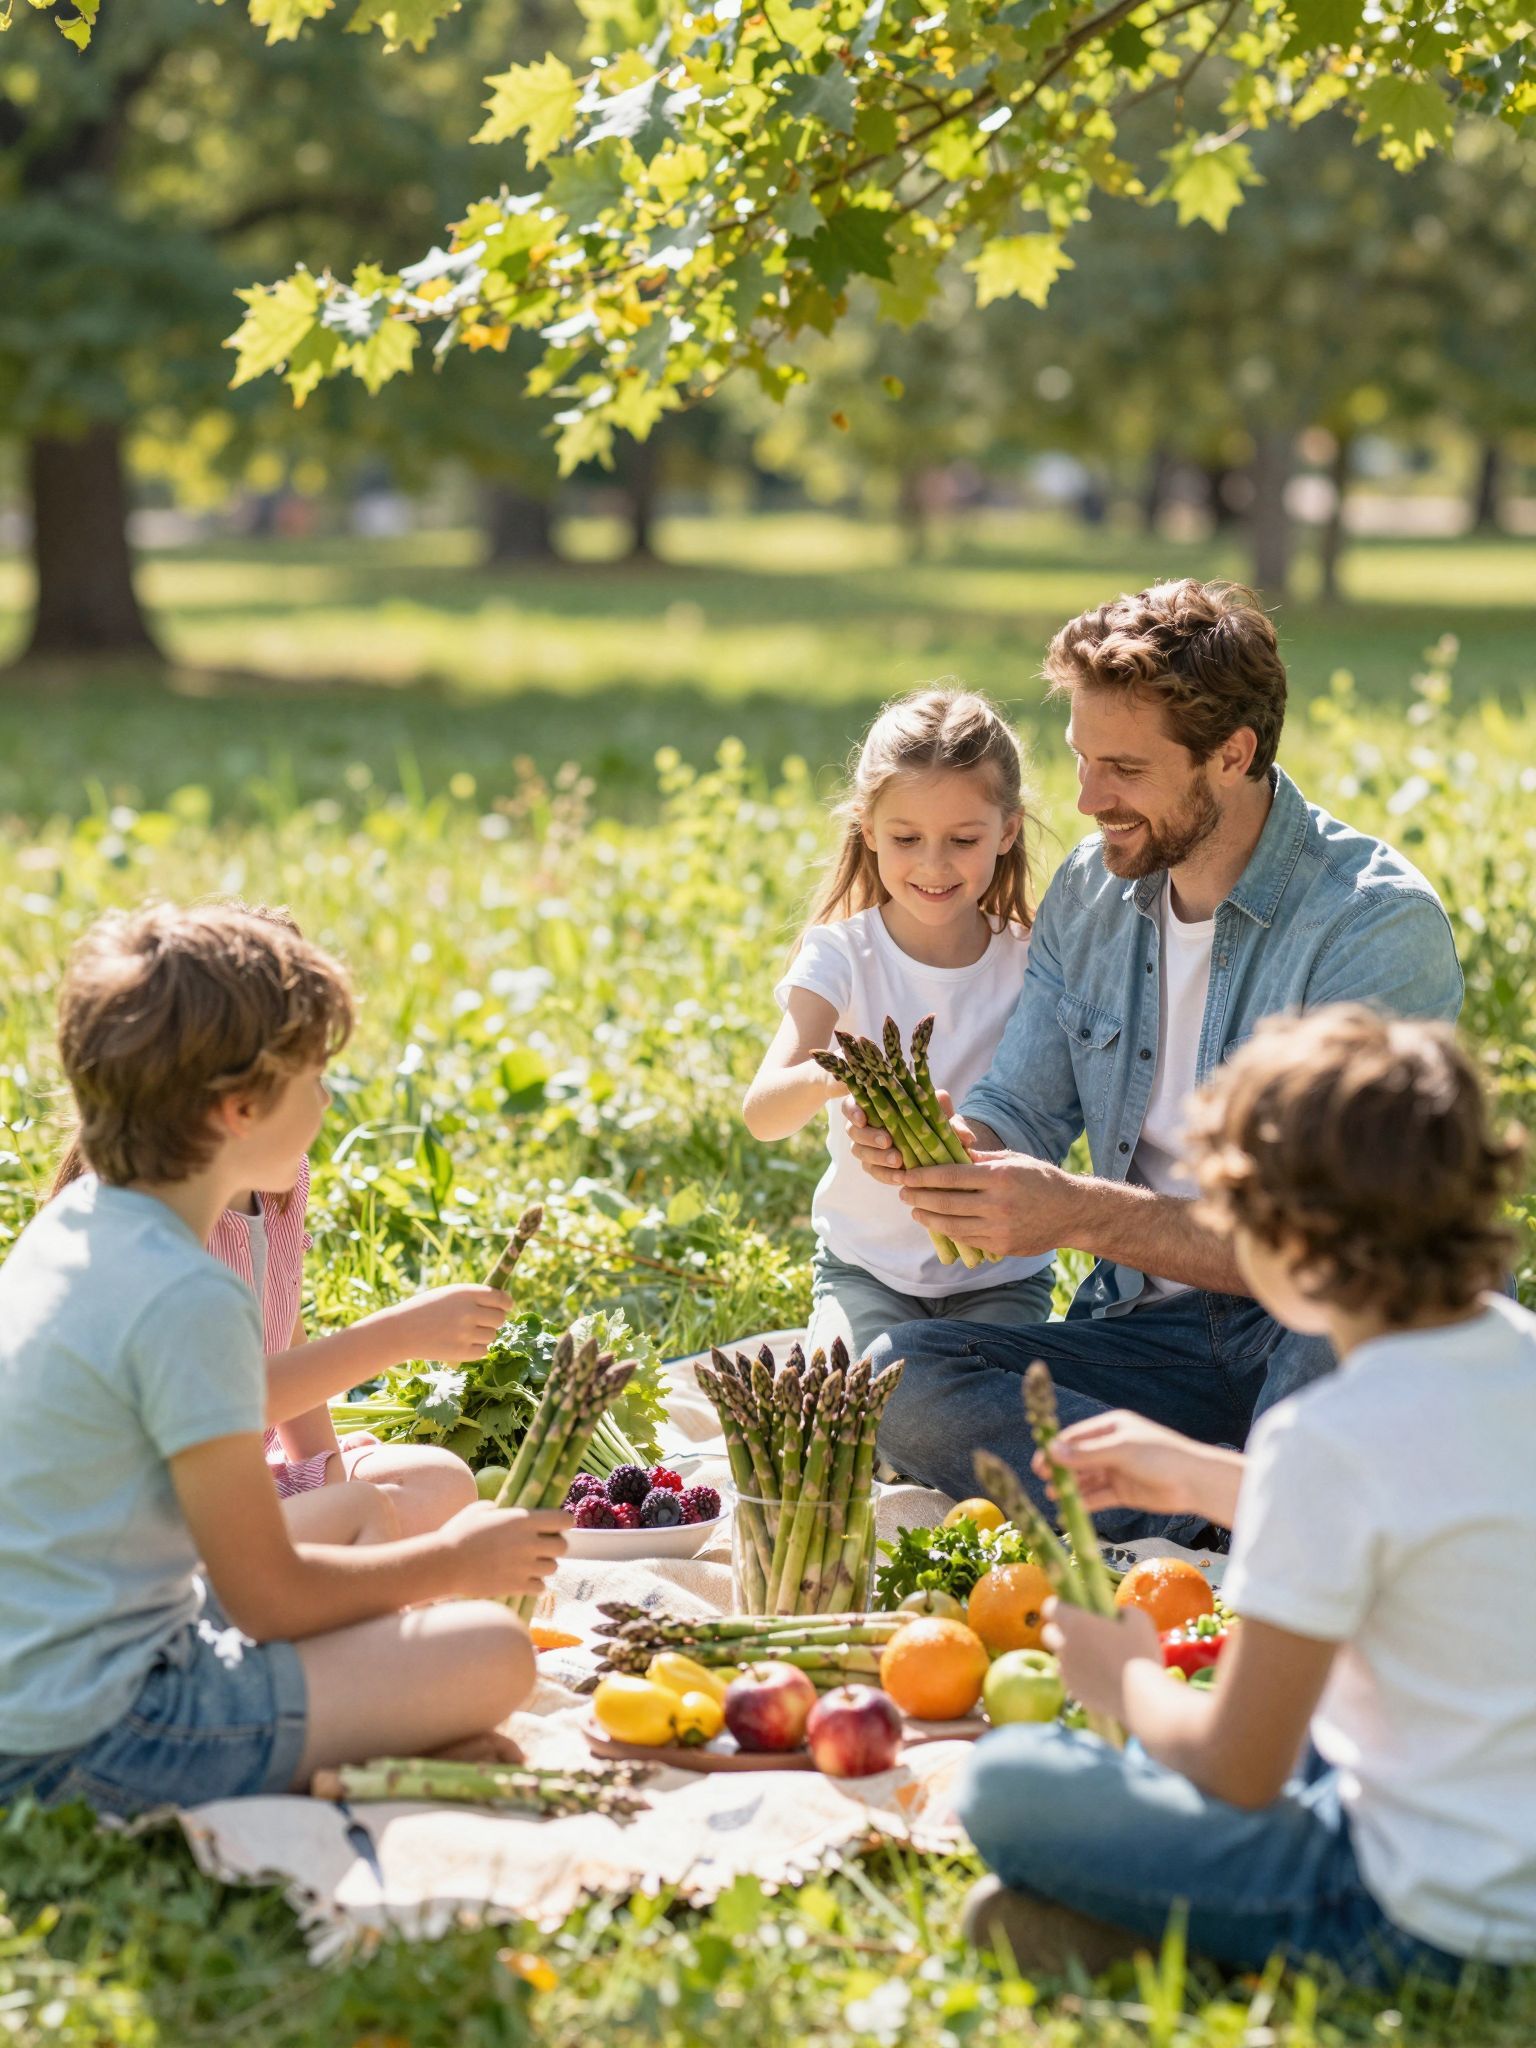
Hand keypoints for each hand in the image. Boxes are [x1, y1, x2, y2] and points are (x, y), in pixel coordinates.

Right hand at [374, 1285, 511, 1363]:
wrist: (400, 1330)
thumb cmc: (424, 1309)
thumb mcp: (448, 1294)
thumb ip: (473, 1297)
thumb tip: (502, 1303)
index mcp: (466, 1293)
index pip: (500, 1298)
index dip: (506, 1303)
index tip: (505, 1306)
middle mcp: (469, 1312)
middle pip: (500, 1318)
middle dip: (494, 1320)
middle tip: (481, 1322)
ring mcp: (466, 1333)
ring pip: (492, 1335)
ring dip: (483, 1335)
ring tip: (465, 1333)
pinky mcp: (462, 1352)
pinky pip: (483, 1350)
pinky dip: (477, 1348)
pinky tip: (463, 1343)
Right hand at [440, 1502, 569, 1599]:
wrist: (445, 1564)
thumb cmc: (458, 1533)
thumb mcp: (480, 1510)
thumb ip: (500, 1508)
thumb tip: (505, 1510)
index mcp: (523, 1519)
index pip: (564, 1519)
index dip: (563, 1522)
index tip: (555, 1525)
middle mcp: (529, 1542)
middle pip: (563, 1546)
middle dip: (555, 1545)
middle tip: (541, 1546)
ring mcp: (525, 1566)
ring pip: (553, 1567)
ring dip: (544, 1565)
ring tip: (529, 1563)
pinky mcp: (517, 1586)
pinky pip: (540, 1587)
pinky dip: (535, 1584)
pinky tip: (523, 1579)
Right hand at [839, 1087, 982, 1188]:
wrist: (934, 1138)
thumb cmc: (930, 1116)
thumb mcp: (940, 1114)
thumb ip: (950, 1119)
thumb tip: (966, 1137)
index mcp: (873, 1104)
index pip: (851, 1105)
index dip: (853, 1111)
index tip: (863, 1118)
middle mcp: (865, 1125)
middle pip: (855, 1132)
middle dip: (870, 1137)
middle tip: (888, 1142)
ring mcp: (867, 1146)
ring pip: (861, 1153)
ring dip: (878, 1158)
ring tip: (899, 1162)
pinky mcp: (875, 1165)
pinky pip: (874, 1171)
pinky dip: (886, 1174)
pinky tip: (900, 1178)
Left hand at [899, 1148, 1074, 1259]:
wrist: (1072, 1212)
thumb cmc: (1040, 1179)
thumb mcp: (1014, 1160)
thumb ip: (982, 1159)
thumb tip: (950, 1152)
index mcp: (999, 1176)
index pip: (951, 1175)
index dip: (924, 1176)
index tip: (907, 1174)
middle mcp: (998, 1203)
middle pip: (946, 1202)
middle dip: (919, 1198)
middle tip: (903, 1193)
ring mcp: (999, 1227)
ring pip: (952, 1224)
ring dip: (928, 1218)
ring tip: (915, 1210)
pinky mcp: (1001, 1245)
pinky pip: (967, 1239)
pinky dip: (948, 1231)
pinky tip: (938, 1223)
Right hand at [1033, 1410, 1209, 1517]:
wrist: (1194, 1482)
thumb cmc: (1160, 1456)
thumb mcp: (1121, 1450)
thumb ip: (1087, 1453)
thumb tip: (1052, 1451)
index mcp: (1111, 1428)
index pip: (1076, 1437)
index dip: (1056, 1449)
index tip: (1039, 1461)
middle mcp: (1112, 1448)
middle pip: (1079, 1458)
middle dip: (1061, 1469)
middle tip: (1042, 1479)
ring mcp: (1117, 1471)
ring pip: (1087, 1478)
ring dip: (1070, 1486)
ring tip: (1053, 1494)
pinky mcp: (1124, 1492)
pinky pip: (1098, 1496)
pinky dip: (1084, 1502)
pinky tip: (1071, 1508)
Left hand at [1043, 1597, 1160, 1718]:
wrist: (1142, 1700)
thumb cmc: (1141, 1655)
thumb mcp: (1138, 1620)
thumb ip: (1121, 1610)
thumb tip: (1116, 1614)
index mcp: (1076, 1624)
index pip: (1050, 1607)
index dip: (1059, 1606)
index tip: (1072, 1608)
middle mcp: (1064, 1646)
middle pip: (1048, 1633)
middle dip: (1060, 1630)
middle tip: (1082, 1633)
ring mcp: (1067, 1671)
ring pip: (1060, 1657)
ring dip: (1071, 1654)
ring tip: (1097, 1658)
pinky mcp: (1074, 1690)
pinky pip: (1069, 1676)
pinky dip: (1079, 1674)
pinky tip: (1100, 1676)